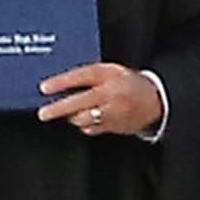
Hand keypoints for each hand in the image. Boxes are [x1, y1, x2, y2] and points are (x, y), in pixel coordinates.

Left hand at [37, 62, 162, 135]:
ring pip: (84, 119)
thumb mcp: (111, 71)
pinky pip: (92, 129)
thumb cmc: (129, 83)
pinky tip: (84, 120)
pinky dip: (85, 125)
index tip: (44, 88)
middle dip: (59, 109)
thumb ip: (89, 76)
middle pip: (80, 102)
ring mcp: (113, 112)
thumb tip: (61, 83)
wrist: (156, 100)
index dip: (61, 82)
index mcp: (109, 75)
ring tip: (66, 115)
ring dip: (71, 118)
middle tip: (43, 113)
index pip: (81, 76)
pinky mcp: (115, 126)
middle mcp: (110, 93)